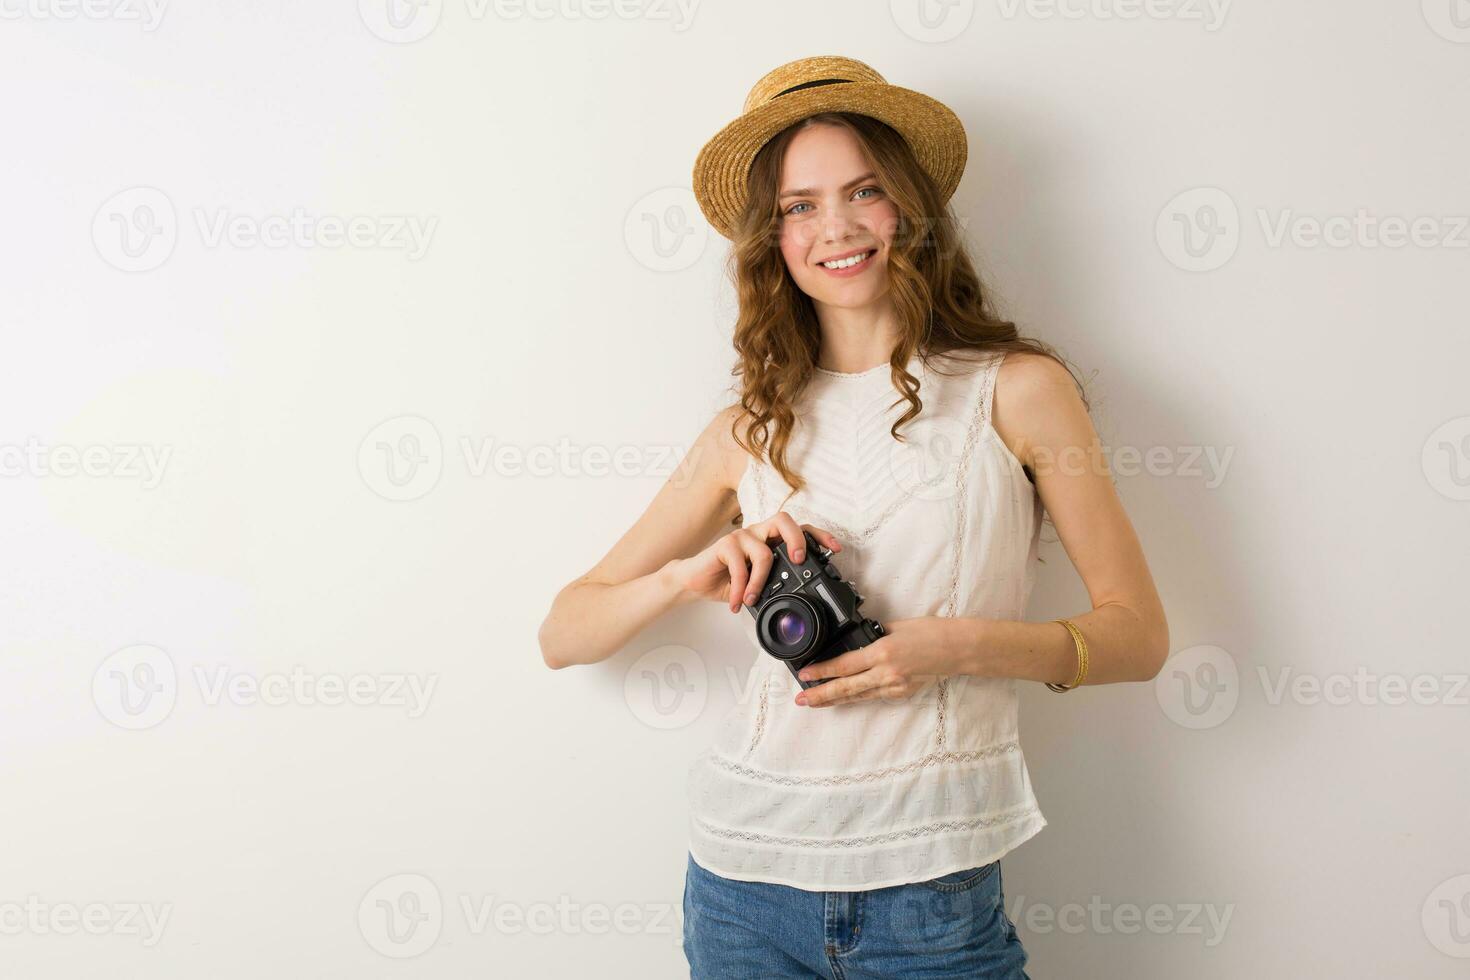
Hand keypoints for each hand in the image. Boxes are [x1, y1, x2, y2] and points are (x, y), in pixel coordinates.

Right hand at [668, 511, 843, 612]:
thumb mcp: (758, 584)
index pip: (800, 529)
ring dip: (761, 582)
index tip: (835, 549)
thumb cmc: (728, 580)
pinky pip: (740, 565)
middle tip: (799, 562)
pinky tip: (737, 601)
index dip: (820, 536)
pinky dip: (740, 588)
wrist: (695, 582)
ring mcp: (742, 536)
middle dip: (798, 539)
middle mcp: (759, 533)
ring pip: (763, 552)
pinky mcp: (725, 545)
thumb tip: (800, 597)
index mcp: (771, 540)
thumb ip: (776, 583)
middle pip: (784, 520)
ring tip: (752, 599)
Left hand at [793, 616, 967, 707]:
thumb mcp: (895, 627)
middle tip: (802, 699)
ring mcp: (895, 686)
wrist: (957, 649)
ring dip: (835, 699)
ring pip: (858, 696)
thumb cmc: (930, 632)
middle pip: (846, 688)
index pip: (844, 665)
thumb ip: (873, 636)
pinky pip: (873, 696)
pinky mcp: (902, 693)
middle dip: (821, 695)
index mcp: (882, 652)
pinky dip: (856, 698)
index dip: (822, 671)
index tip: (805, 674)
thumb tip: (855, 642)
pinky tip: (844, 699)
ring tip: (816, 702)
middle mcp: (886, 672)